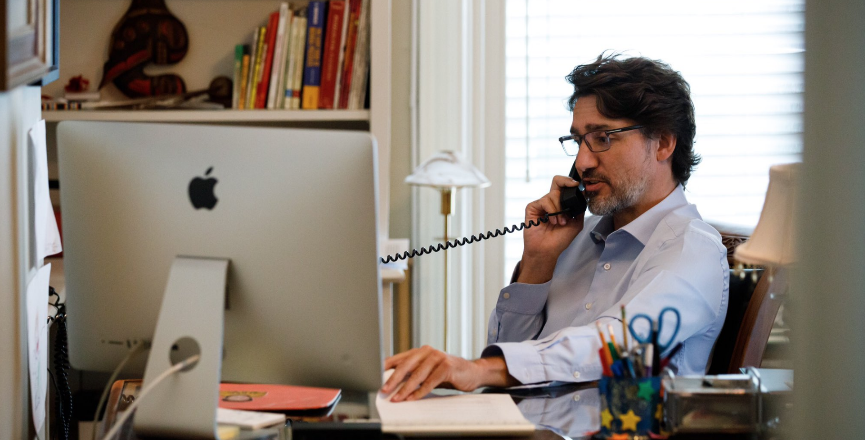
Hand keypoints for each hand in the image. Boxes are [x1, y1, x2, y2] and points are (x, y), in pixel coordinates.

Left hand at [381, 346, 515, 401]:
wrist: (472, 372)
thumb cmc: (447, 372)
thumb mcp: (428, 371)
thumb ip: (413, 373)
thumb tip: (392, 383)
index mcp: (420, 351)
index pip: (400, 358)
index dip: (386, 367)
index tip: (375, 376)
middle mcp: (428, 351)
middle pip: (406, 365)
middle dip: (393, 379)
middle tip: (384, 389)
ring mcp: (438, 357)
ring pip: (417, 374)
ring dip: (405, 388)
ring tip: (397, 398)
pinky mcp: (447, 366)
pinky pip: (430, 381)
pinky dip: (420, 391)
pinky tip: (413, 398)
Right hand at [517, 175, 584, 283]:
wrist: (547, 250)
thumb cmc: (560, 240)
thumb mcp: (576, 223)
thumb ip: (579, 208)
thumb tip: (583, 195)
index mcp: (561, 203)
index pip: (565, 186)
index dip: (571, 182)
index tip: (578, 185)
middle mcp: (551, 201)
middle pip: (557, 182)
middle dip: (566, 184)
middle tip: (572, 190)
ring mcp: (541, 204)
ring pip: (553, 194)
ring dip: (559, 209)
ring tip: (560, 222)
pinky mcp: (532, 207)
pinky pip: (544, 201)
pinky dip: (551, 210)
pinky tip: (552, 221)